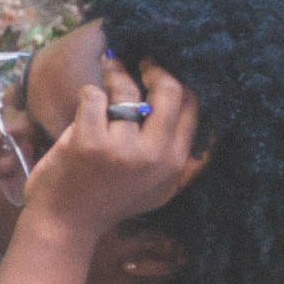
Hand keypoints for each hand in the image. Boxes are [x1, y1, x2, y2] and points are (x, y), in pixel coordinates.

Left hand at [19, 63, 207, 245]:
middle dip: (156, 68)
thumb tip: (218, 130)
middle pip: (170, 91)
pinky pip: (93, 96)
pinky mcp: (89, 142)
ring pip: (127, 90)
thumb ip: (188, 164)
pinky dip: (89, 92)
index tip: (168, 68)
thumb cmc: (109, 203)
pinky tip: (87, 96)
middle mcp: (155, 155)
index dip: (182, 82)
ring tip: (111, 62)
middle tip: (143, 59)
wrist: (65, 224)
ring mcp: (122, 149)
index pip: (193, 108)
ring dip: (117, 71)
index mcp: (176, 163)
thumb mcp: (159, 191)